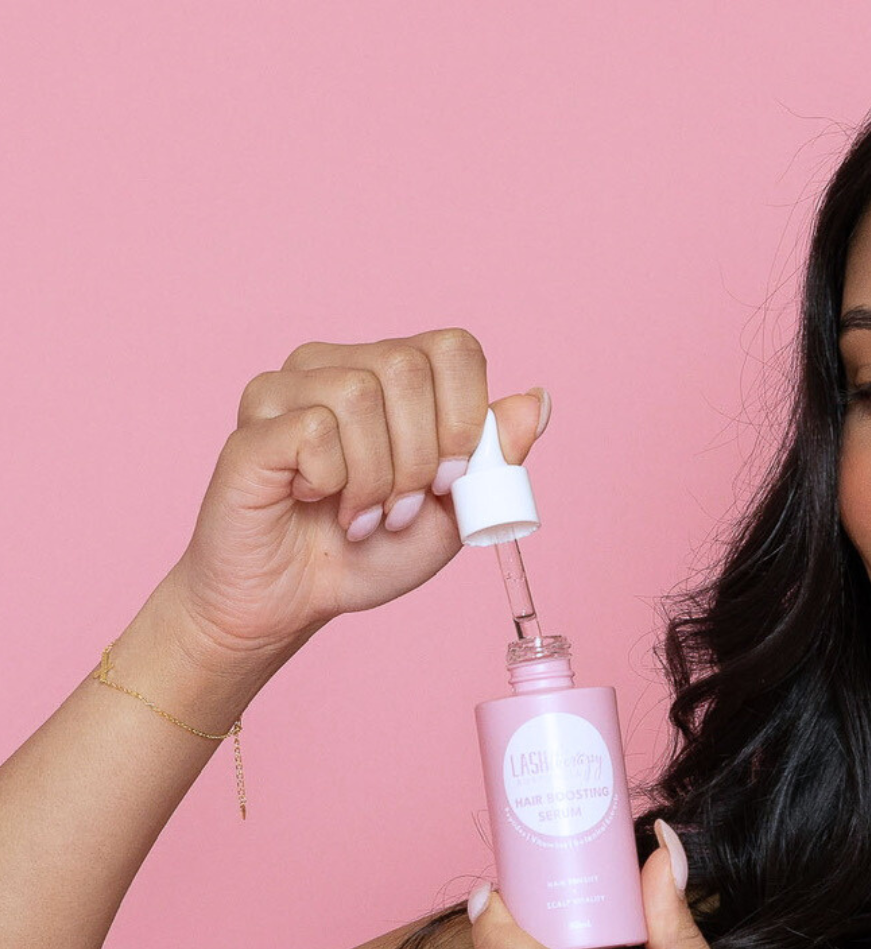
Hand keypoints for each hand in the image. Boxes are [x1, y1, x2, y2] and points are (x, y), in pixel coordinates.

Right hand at [165, 329, 549, 665]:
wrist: (294, 600)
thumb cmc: (370, 552)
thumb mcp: (455, 509)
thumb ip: (495, 455)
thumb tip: (539, 400)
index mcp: (391, 377)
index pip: (453, 348)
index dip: (466, 416)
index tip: (451, 478)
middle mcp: (336, 365)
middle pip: (408, 367)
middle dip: (421, 455)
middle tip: (401, 508)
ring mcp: (286, 388)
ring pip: (358, 395)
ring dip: (375, 478)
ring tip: (360, 515)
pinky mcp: (253, 424)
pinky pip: (312, 429)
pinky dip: (329, 482)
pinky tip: (311, 499)